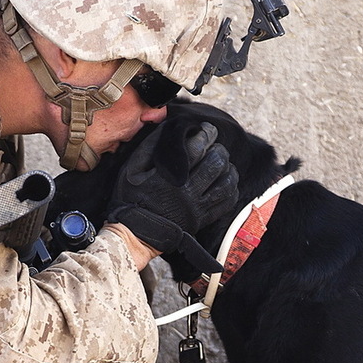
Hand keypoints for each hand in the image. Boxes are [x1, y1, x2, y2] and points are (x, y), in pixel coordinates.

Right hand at [106, 123, 239, 276]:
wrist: (136, 234)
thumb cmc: (131, 200)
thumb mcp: (131, 170)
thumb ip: (149, 147)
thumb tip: (168, 128)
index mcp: (168, 178)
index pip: (197, 148)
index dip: (206, 134)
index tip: (207, 129)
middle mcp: (186, 193)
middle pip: (216, 163)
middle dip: (218, 149)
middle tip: (214, 145)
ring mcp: (197, 208)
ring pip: (226, 183)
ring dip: (228, 168)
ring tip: (222, 162)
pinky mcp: (202, 220)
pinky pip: (227, 202)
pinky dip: (231, 188)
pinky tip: (226, 181)